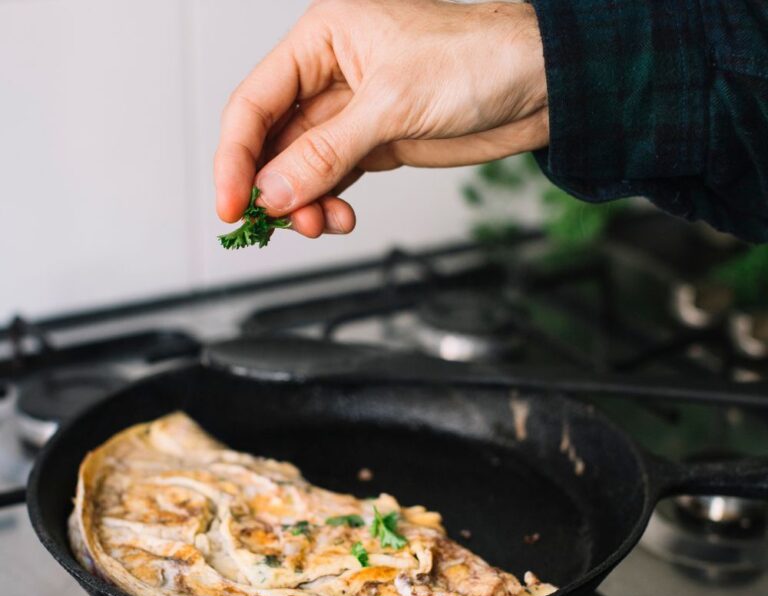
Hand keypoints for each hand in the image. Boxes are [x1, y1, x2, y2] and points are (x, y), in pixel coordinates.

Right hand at [214, 0, 547, 238]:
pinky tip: (339, 218)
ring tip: (321, 224)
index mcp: (322, 37)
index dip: (235, 156)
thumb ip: (325, 152)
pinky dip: (329, 203)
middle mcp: (330, 72)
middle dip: (274, 187)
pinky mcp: (374, 142)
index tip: (232, 204)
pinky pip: (333, 178)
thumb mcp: (390, 104)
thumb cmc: (476, 61)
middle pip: (273, 140)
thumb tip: (273, 191)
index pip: (255, 101)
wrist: (536, 86)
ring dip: (303, 203)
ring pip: (302, 166)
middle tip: (281, 223)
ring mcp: (352, 111)